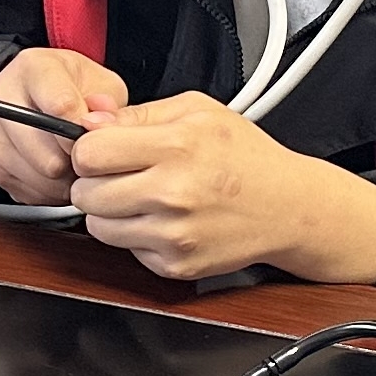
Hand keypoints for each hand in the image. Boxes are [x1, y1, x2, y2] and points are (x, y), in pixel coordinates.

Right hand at [0, 45, 126, 205]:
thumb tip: (104, 124)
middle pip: (48, 152)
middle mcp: (4, 100)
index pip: (62, 106)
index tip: (97, 138)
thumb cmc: (71, 88)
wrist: (32, 99)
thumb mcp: (98, 81)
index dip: (86, 131)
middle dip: (77, 161)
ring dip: (67, 179)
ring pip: (41, 177)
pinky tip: (59, 174)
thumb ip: (108, 102)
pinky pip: (31, 193)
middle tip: (89, 155)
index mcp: (33, 69)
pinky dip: (52, 191)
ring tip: (76, 163)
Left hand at [68, 92, 375, 284]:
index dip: (88, 149)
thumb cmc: (245, 156)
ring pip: (98, 226)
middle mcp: (173, 193)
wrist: (289, 207)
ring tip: (142, 197)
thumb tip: (87, 121)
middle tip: (120, 175)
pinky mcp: (175, 264)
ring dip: (110, 212)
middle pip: (86, 193)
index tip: (102, 149)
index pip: (89, 152)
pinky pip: (125, 250)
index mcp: (177, 146)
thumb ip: (137, 114)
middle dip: (95, 182)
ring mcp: (173, 234)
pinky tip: (163, 220)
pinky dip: (135, 236)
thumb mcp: (196, 111)